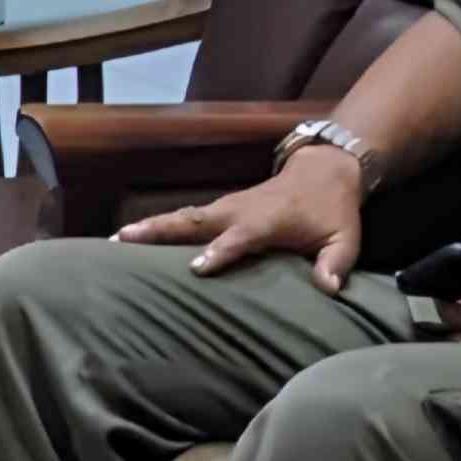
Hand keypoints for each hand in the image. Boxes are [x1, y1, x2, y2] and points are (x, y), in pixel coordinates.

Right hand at [116, 146, 366, 292]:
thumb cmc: (333, 209)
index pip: (241, 236)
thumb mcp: (345, 238)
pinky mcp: (221, 209)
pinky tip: (134, 238)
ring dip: (151, 227)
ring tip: (115, 241)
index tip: (196, 268)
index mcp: (269, 219)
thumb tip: (329, 290)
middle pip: (195, 220)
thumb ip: (335, 264)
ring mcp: (227, 207)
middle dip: (161, 230)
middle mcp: (241, 210)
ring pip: (184, 216)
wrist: (324, 169)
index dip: (220, 251)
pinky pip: (187, 218)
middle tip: (124, 241)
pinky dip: (160, 226)